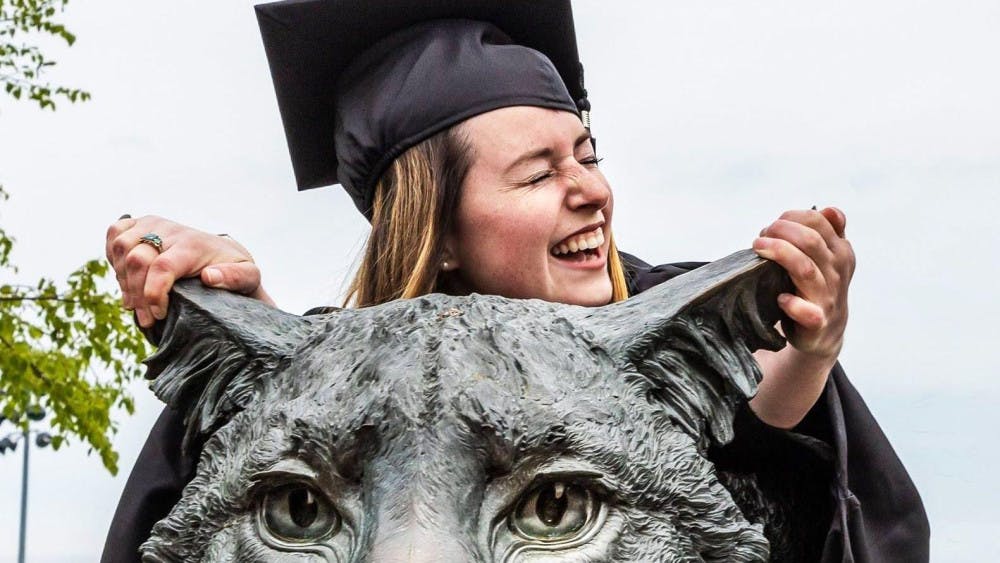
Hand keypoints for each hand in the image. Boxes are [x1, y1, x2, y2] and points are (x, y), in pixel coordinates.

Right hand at [106, 215, 273, 327]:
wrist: (220, 250)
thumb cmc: (232, 267)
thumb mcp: (248, 276)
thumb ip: (236, 278)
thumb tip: (209, 277)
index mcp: (193, 244)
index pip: (162, 266)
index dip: (153, 294)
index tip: (158, 314)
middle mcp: (170, 230)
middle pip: (136, 259)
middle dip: (136, 294)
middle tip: (146, 318)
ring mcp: (152, 224)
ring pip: (121, 247)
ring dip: (122, 279)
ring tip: (135, 303)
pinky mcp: (139, 223)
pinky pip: (114, 233)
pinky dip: (113, 256)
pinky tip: (126, 277)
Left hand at [752, 207, 854, 362]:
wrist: (825, 331)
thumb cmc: (818, 287)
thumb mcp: (828, 257)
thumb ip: (828, 232)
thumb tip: (829, 210)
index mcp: (840, 252)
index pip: (817, 221)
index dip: (790, 218)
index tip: (771, 226)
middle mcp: (836, 272)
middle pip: (810, 241)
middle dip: (781, 232)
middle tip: (761, 237)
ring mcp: (827, 297)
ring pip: (805, 269)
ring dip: (780, 255)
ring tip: (759, 249)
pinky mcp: (816, 321)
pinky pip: (807, 311)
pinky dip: (792, 304)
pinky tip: (780, 298)